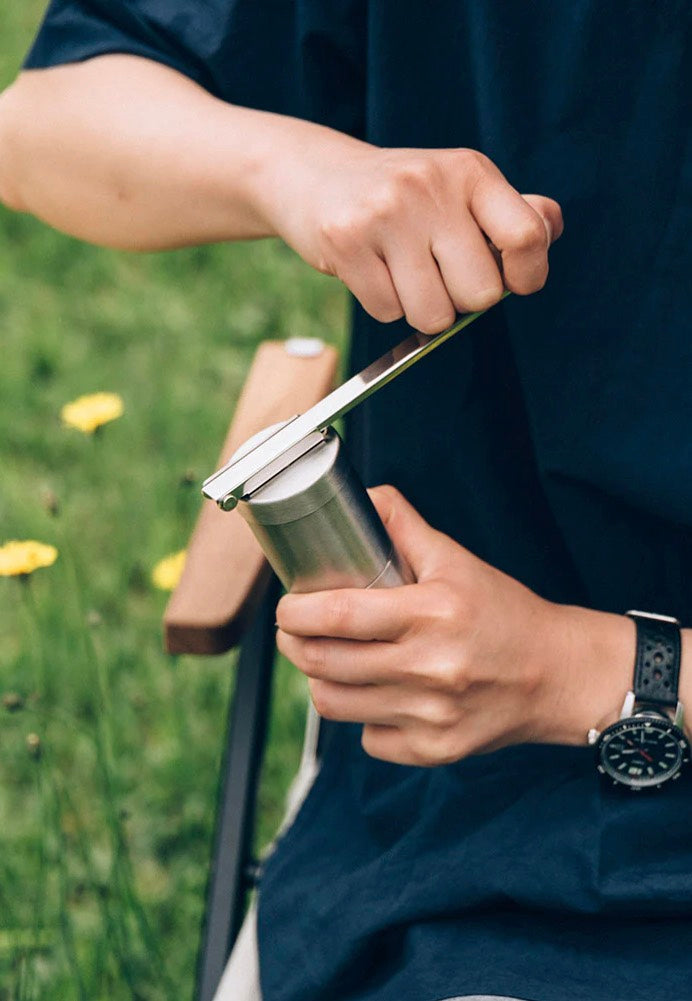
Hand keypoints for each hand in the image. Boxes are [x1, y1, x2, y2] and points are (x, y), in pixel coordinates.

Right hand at [260, 136, 562, 332]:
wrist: (315, 174)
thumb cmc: (403, 194)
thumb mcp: (459, 187)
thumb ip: (512, 213)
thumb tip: (548, 230)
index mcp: (470, 172)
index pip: (527, 237)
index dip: (528, 275)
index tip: (514, 280)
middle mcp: (431, 187)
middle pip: (480, 295)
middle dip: (462, 301)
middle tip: (439, 275)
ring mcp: (386, 214)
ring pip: (433, 314)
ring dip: (421, 309)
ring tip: (403, 274)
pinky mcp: (346, 242)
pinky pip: (387, 311)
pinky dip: (384, 304)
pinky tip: (372, 271)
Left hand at [276, 485, 633, 766]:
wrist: (557, 674)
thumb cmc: (503, 612)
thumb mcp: (457, 560)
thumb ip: (404, 526)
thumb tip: (364, 498)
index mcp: (433, 612)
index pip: (339, 614)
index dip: (296, 612)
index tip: (286, 606)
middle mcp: (431, 668)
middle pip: (325, 663)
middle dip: (294, 644)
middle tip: (294, 631)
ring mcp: (432, 715)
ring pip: (335, 705)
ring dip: (320, 680)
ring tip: (328, 660)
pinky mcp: (435, 750)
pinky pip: (368, 738)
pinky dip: (363, 717)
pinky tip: (379, 695)